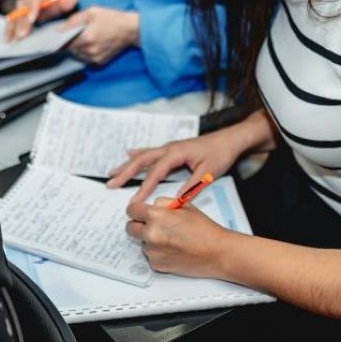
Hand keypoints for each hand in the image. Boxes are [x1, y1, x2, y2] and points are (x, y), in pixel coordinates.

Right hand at [5, 0, 78, 40]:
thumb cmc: (55, 1)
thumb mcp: (64, 0)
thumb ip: (67, 2)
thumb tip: (73, 1)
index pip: (36, 1)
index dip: (33, 10)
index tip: (32, 19)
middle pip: (23, 11)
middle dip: (22, 24)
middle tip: (22, 35)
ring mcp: (20, 6)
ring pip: (15, 16)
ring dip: (12, 28)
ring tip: (11, 40)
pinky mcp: (16, 14)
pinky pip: (11, 21)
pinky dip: (9, 30)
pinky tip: (7, 38)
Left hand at [64, 7, 137, 64]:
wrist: (131, 30)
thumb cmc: (112, 18)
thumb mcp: (91, 11)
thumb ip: (73, 20)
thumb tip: (60, 29)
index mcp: (87, 38)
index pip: (64, 43)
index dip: (61, 38)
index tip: (62, 35)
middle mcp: (90, 51)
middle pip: (70, 50)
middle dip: (70, 42)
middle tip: (77, 33)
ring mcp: (95, 58)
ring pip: (78, 55)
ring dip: (78, 47)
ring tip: (87, 37)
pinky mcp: (100, 62)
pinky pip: (86, 58)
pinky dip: (86, 52)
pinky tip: (93, 43)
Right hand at [108, 129, 247, 202]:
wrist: (230, 140)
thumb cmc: (220, 154)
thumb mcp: (208, 173)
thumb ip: (191, 187)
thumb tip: (175, 201)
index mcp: (176, 153)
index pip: (155, 172)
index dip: (144, 187)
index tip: (134, 201)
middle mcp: (169, 148)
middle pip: (142, 160)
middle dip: (125, 172)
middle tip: (110, 183)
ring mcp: (170, 148)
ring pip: (144, 156)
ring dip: (127, 164)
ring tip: (112, 173)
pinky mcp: (173, 149)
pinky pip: (151, 152)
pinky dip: (138, 154)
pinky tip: (130, 154)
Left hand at [126, 198, 230, 277]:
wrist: (217, 252)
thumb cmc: (204, 230)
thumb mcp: (185, 206)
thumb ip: (164, 203)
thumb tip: (153, 205)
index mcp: (156, 216)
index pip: (131, 210)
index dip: (136, 209)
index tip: (139, 211)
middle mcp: (151, 234)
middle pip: (130, 228)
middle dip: (139, 224)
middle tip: (153, 224)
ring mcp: (152, 251)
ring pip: (141, 242)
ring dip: (150, 239)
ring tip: (171, 239)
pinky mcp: (157, 265)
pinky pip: (150, 256)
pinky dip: (157, 252)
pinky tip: (173, 249)